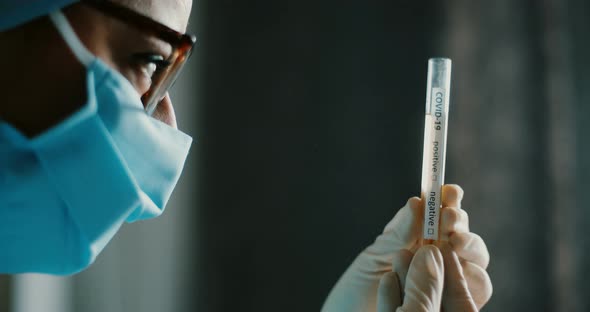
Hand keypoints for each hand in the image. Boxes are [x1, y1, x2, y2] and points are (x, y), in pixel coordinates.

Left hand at [321, 185, 491, 311]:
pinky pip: (476, 287)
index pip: (440, 213)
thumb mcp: (376, 257)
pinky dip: (470, 274)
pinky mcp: (456, 302)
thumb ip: (398, 233)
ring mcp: (450, 279)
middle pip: (461, 232)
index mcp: (418, 238)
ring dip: (468, 245)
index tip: (447, 191)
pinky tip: (454, 267)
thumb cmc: (361, 289)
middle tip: (448, 217)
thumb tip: (417, 202)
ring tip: (452, 240)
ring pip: (474, 258)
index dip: (447, 199)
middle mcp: (438, 257)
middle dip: (458, 221)